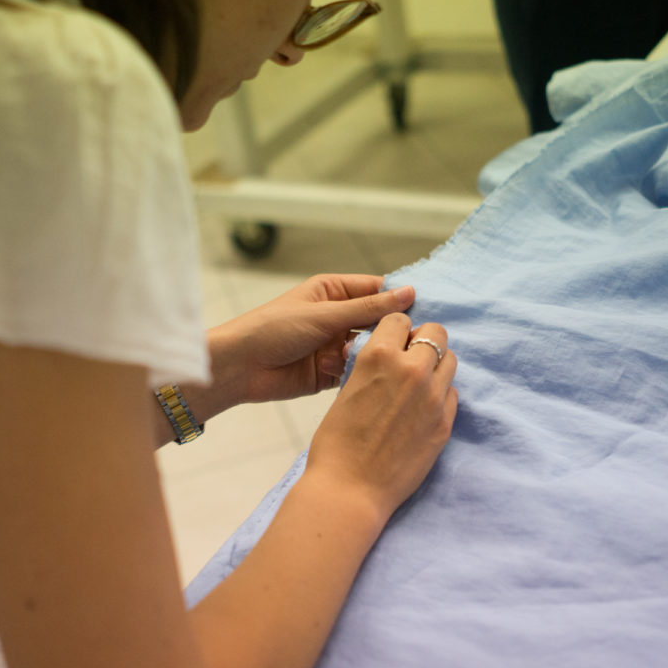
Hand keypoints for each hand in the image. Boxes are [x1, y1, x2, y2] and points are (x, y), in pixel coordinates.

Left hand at [181, 274, 414, 421]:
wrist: (238, 367)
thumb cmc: (273, 329)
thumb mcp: (324, 314)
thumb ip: (368, 308)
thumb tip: (409, 293)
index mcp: (333, 292)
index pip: (377, 290)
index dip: (400, 300)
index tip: (428, 311)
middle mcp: (337, 317)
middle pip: (378, 323)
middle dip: (391, 333)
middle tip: (413, 343)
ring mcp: (334, 345)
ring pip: (369, 349)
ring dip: (373, 355)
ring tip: (381, 361)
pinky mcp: (331, 373)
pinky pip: (357, 372)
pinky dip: (360, 374)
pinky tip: (363, 377)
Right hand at [304, 313, 458, 521]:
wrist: (349, 489)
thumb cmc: (336, 442)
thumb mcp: (347, 390)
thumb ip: (372, 368)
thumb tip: (387, 358)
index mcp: (380, 356)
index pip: (400, 319)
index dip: (395, 330)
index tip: (393, 342)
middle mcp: (412, 370)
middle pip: (435, 333)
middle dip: (423, 341)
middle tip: (410, 360)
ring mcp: (434, 397)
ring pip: (450, 360)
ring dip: (436, 366)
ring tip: (419, 385)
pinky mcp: (446, 422)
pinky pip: (453, 394)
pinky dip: (441, 395)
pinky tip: (423, 410)